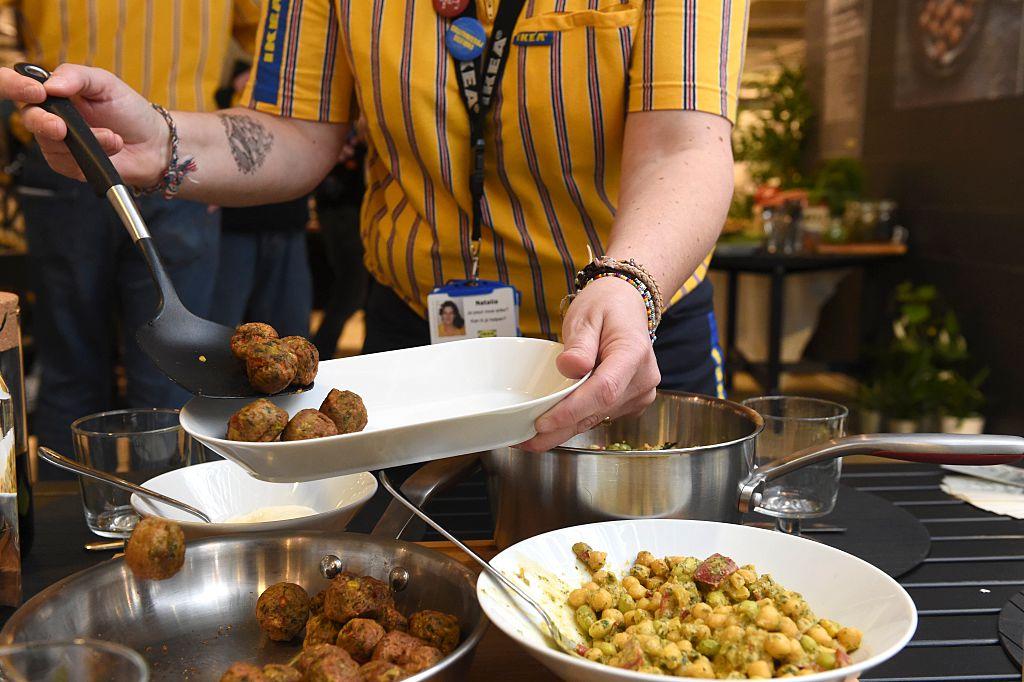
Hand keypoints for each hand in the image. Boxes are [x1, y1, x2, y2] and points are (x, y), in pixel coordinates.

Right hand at [0, 64, 167, 186]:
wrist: (155, 144)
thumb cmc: (131, 111)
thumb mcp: (106, 83)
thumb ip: (78, 76)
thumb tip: (49, 83)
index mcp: (58, 93)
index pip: (27, 90)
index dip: (20, 88)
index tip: (37, 93)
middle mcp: (54, 117)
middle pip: (30, 118)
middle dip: (43, 123)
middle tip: (61, 128)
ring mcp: (61, 143)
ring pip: (50, 144)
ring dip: (85, 141)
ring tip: (112, 137)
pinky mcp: (71, 165)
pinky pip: (64, 163)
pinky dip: (89, 156)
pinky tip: (111, 148)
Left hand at [518, 276, 660, 451]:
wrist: (627, 305)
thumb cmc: (605, 306)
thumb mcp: (586, 315)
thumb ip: (580, 343)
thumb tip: (571, 367)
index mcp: (634, 353)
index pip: (603, 389)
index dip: (572, 410)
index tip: (543, 422)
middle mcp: (642, 379)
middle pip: (598, 410)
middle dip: (561, 428)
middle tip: (525, 439)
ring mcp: (640, 394)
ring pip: (597, 418)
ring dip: (565, 429)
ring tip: (530, 437)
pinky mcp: (631, 402)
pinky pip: (600, 415)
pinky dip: (575, 421)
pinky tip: (552, 426)